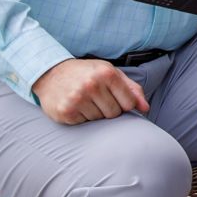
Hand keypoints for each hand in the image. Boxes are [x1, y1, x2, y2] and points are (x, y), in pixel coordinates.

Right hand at [33, 57, 149, 124]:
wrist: (51, 73)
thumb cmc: (86, 73)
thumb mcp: (111, 72)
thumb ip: (131, 89)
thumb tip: (145, 108)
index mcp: (107, 73)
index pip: (128, 103)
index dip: (123, 104)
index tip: (114, 98)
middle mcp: (92, 85)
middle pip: (114, 113)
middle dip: (108, 109)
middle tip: (96, 98)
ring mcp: (77, 99)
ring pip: (99, 120)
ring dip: (94, 113)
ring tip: (85, 100)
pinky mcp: (65, 112)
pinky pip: (84, 123)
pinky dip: (82, 117)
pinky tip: (75, 106)